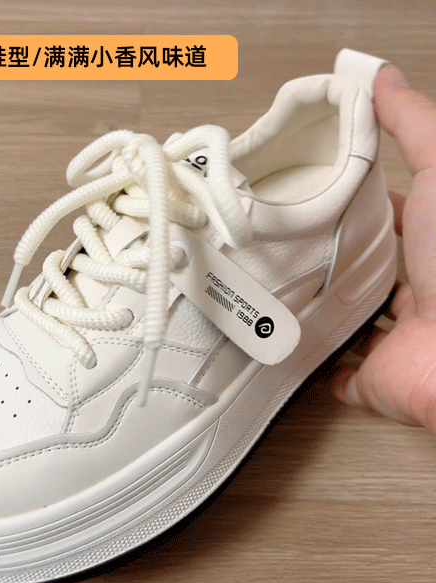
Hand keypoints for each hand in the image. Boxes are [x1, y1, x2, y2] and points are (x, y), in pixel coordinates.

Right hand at [330, 65, 435, 432]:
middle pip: (376, 275)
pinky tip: (296, 351)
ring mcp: (396, 341)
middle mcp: (420, 296)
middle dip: (342, 260)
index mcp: (433, 252)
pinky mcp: (374, 379)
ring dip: (327, 311)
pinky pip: (342, 377)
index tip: (335, 195)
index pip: (402, 226)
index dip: (374, 208)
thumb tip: (382, 79)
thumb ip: (413, 128)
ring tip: (286, 292)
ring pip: (357, 323)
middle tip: (298, 244)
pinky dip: (320, 367)